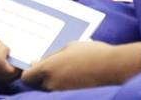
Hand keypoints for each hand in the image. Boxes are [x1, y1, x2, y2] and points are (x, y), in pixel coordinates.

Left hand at [21, 41, 140, 90]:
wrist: (114, 67)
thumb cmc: (92, 53)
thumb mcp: (70, 46)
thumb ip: (51, 55)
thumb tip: (36, 61)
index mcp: (48, 69)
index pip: (27, 77)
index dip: (30, 72)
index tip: (35, 68)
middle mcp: (51, 84)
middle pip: (37, 85)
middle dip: (42, 78)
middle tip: (54, 69)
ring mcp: (61, 93)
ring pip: (50, 89)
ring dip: (54, 82)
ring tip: (68, 71)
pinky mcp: (72, 97)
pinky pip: (61, 92)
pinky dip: (64, 86)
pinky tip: (75, 78)